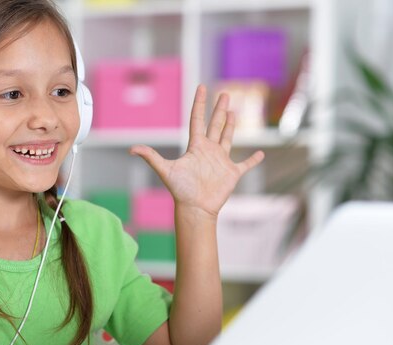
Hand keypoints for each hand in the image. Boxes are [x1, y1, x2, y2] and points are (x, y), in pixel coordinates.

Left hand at [130, 85, 264, 218]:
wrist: (195, 208)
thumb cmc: (181, 190)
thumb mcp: (165, 170)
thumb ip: (151, 157)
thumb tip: (132, 149)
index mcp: (196, 147)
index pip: (198, 119)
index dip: (199, 103)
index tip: (201, 87)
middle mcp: (208, 151)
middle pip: (215, 125)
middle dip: (219, 109)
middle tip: (224, 93)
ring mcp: (221, 161)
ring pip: (227, 138)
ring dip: (230, 126)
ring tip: (233, 112)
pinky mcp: (232, 173)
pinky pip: (245, 164)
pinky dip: (253, 160)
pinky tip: (260, 154)